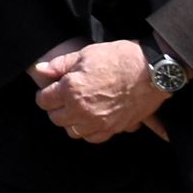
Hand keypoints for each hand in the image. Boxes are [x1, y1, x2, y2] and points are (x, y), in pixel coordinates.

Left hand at [33, 38, 166, 142]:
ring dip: (71, 121)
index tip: (50, 89)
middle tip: (62, 97)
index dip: (45, 93)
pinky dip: (89, 130)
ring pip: (73, 132)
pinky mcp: (115, 128)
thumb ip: (59, 65)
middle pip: (56, 118)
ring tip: (77, 107)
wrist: (151, 71)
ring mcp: (100, 122)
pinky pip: (94, 138)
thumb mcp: (84, 54)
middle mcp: (83, 111)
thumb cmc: (118, 58)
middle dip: (55, 107)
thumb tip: (40, 70)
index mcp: (72, 90)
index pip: (44, 101)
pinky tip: (91, 118)